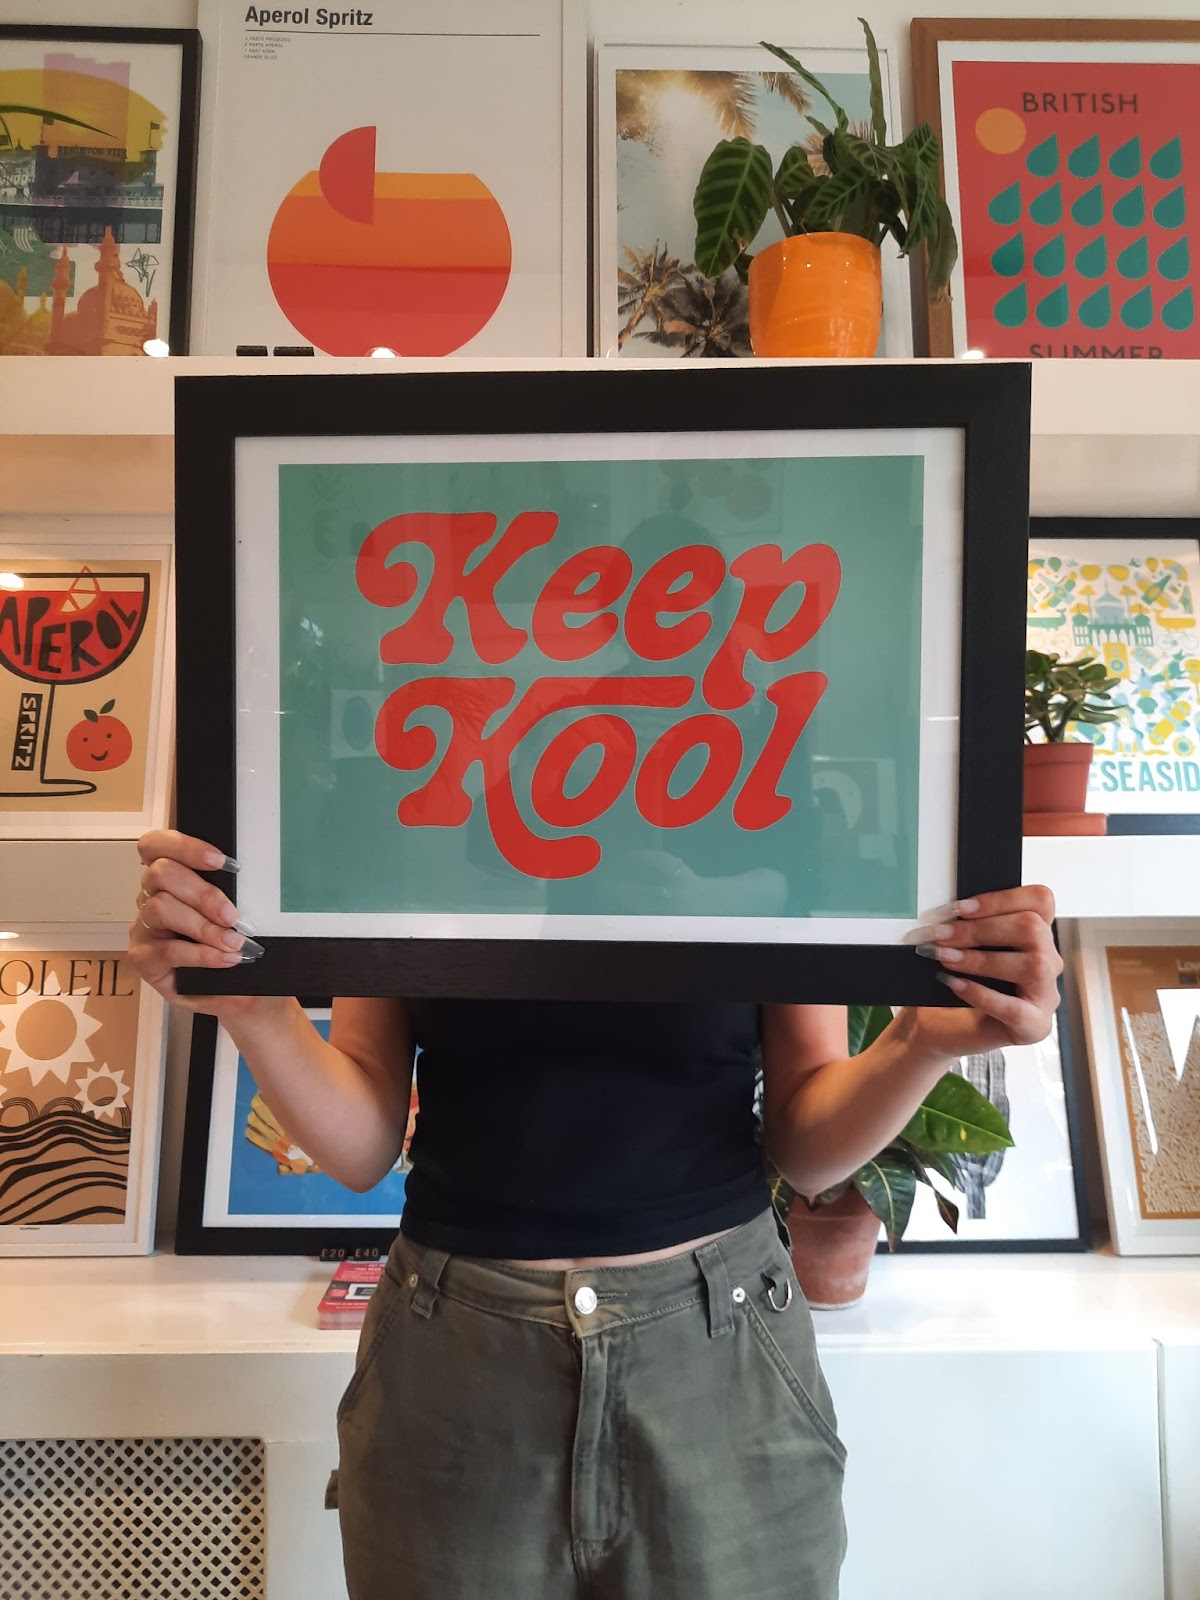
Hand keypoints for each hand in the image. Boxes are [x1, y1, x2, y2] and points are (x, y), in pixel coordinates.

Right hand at [128, 829, 264, 1017]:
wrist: (240, 993)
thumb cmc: (237, 948)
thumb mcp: (239, 916)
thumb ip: (236, 894)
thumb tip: (254, 883)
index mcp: (171, 878)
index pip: (157, 846)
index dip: (184, 846)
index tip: (221, 861)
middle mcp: (152, 898)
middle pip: (161, 873)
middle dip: (202, 892)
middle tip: (232, 915)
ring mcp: (146, 927)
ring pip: (161, 908)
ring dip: (202, 926)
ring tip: (232, 942)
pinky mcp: (144, 958)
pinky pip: (167, 949)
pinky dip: (201, 954)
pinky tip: (224, 959)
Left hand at [906, 885, 1062, 1058]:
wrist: (940, 1028)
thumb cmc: (953, 985)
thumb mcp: (961, 949)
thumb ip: (968, 927)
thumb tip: (950, 913)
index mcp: (1035, 935)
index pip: (1040, 901)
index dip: (1002, 899)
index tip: (960, 908)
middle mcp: (1047, 962)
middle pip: (1033, 929)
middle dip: (981, 929)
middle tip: (942, 935)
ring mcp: (1045, 995)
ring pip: (1033, 965)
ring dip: (982, 959)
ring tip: (946, 959)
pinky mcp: (1034, 1026)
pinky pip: (1015, 1008)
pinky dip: (982, 994)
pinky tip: (956, 985)